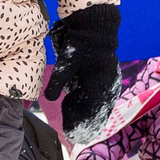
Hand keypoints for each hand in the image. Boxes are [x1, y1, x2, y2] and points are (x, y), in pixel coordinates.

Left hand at [43, 3, 122, 143]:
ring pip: (102, 107)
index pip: (88, 114)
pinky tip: (85, 107)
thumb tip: (48, 99)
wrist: (97, 28)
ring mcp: (112, 84)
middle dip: (84, 122)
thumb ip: (57, 82)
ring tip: (77, 121)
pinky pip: (104, 99)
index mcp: (98, 87)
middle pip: (97, 114)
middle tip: (71, 132)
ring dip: (89, 115)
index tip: (68, 132)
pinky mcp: (110, 79)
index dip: (78, 123)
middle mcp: (108, 88)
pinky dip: (95, 106)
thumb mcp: (65, 63)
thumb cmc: (80, 45)